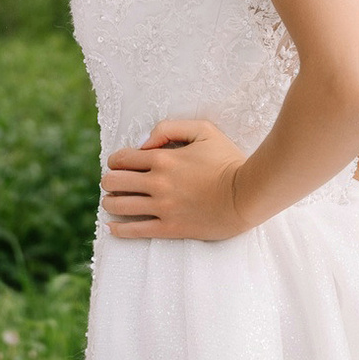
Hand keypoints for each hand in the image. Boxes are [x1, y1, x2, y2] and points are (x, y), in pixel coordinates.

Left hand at [100, 119, 251, 240]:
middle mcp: (157, 183)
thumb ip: (170, 128)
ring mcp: (162, 208)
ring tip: (113, 202)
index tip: (120, 164)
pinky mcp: (170, 228)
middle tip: (115, 184)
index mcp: (162, 159)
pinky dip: (118, 229)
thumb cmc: (228, 160)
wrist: (248, 195)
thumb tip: (144, 144)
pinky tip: (112, 227)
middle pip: (113, 182)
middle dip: (110, 181)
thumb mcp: (203, 130)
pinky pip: (135, 231)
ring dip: (111, 202)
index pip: (120, 159)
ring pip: (118, 206)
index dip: (115, 161)